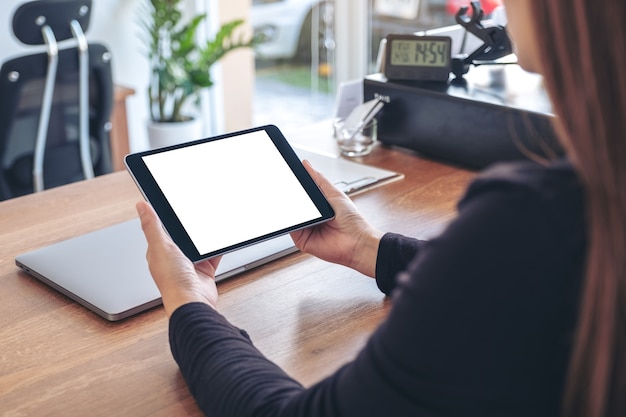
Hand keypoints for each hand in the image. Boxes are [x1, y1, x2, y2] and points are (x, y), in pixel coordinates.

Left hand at [136, 201, 219, 316]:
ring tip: (209, 227)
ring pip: (199, 245)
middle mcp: (174, 258)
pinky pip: (213, 255)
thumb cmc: (172, 281)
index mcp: (158, 252)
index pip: (161, 229)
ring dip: (204, 238)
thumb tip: (141, 206)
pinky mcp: (205, 270)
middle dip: (189, 228)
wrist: (192, 301)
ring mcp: (190, 265)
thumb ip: (152, 226)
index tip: (173, 204)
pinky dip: (217, 249)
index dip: (166, 217)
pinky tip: (220, 242)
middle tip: (196, 214)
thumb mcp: (160, 246)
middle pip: (182, 236)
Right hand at [291, 160, 383, 276]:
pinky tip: (295, 216)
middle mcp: (310, 217)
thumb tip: (306, 165)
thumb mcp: (334, 193)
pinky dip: (290, 223)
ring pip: (290, 217)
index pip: (300, 193)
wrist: (357, 241)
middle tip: (285, 186)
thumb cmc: (353, 221)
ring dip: (289, 209)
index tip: (286, 174)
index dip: (293, 185)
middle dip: (289, 196)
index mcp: (317, 205)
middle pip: (293, 205)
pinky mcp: (302, 240)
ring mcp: (305, 229)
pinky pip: (291, 230)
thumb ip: (319, 179)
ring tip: (291, 201)